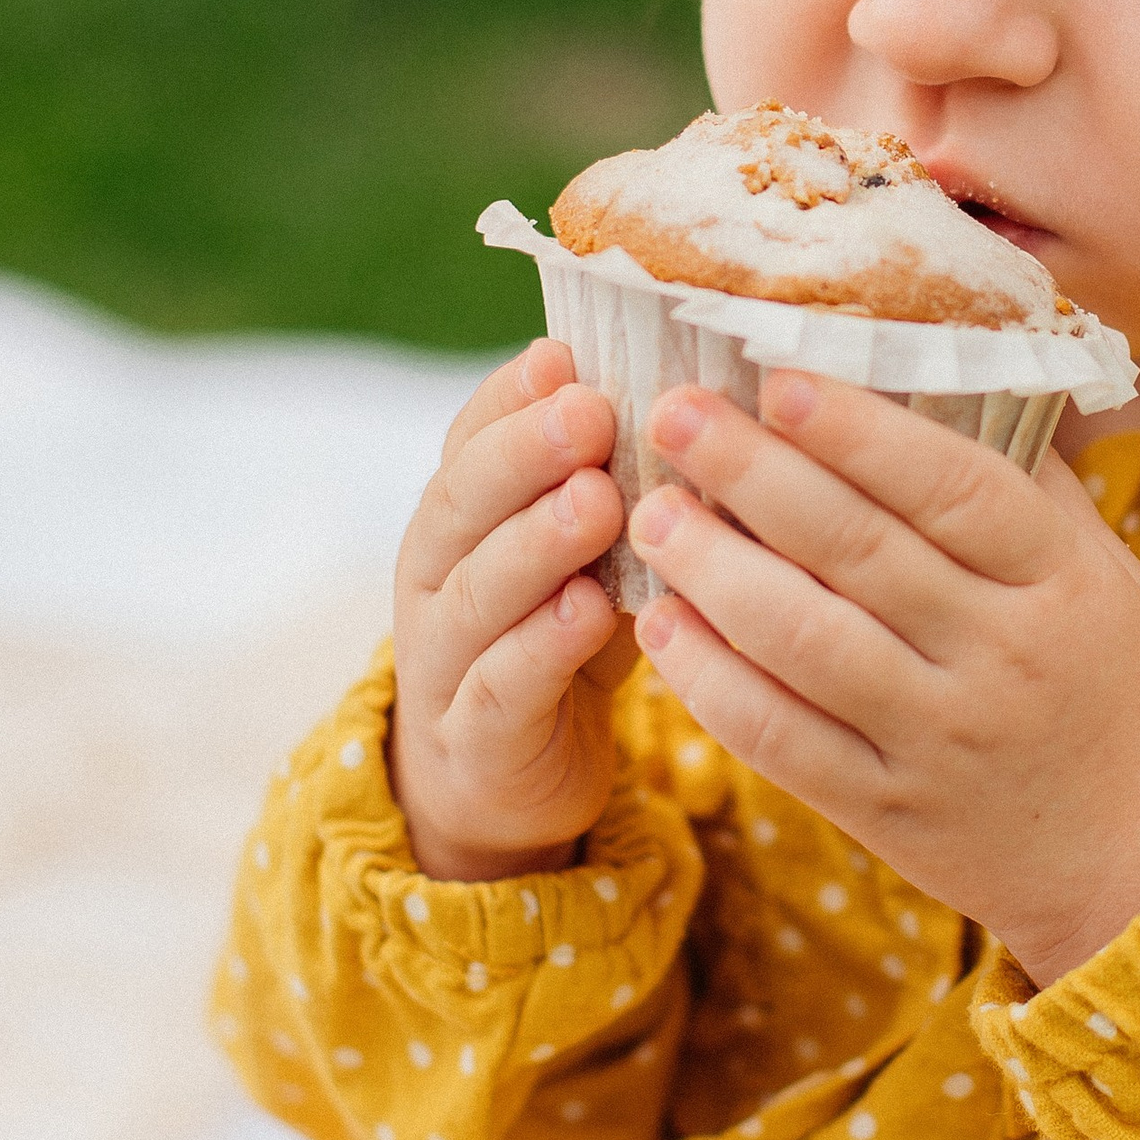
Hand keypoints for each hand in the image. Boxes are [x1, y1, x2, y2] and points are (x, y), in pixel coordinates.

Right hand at [388, 340, 635, 880]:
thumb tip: (702, 395)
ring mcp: (444, 661)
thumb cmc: (560, 640)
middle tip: (590, 413)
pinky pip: (500, 687)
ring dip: (537, 541)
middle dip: (526, 452)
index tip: (565, 355)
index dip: (511, 397)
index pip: (468, 439)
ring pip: (479, 591)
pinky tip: (586, 611)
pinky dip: (540, 647)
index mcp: (461, 517)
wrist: (505, 783)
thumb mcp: (588, 553)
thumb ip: (617, 484)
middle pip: (463, 503)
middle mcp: (438, 578)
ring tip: (596, 501)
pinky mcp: (474, 741)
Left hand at [626, 374, 1139, 983]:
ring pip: (807, 642)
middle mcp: (1001, 657)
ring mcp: (940, 740)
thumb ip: (1026, 488)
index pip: (953, 488)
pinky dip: (713, 680)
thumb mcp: (1109, 578)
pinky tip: (663, 623)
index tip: (774, 375)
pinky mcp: (889, 812)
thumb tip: (934, 377)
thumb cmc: (1125, 691)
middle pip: (860, 551)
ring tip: (655, 511)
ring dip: (716, 570)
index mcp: (1061, 583)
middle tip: (676, 413)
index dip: (859, 431)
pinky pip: (783, 740)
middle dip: (754, 473)